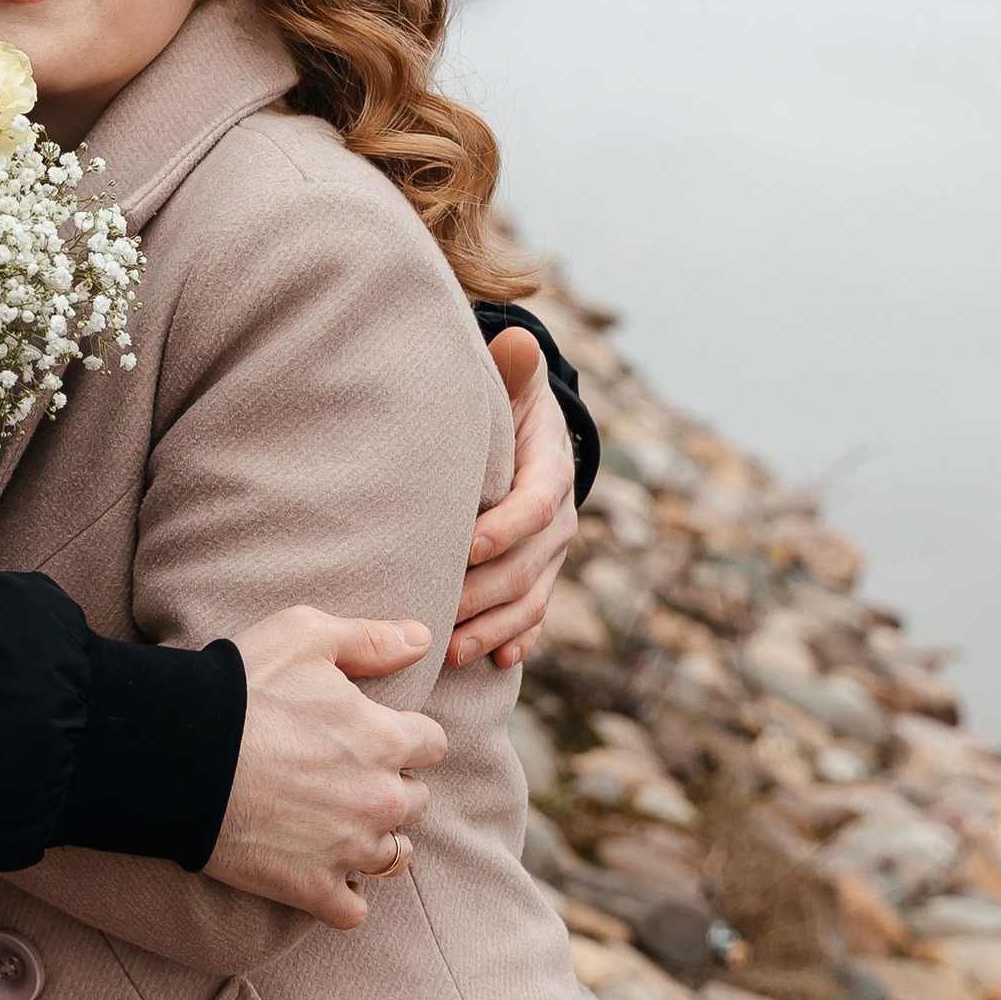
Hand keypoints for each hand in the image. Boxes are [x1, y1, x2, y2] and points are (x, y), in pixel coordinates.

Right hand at [204, 607, 446, 931]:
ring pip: (394, 858)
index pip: (433, 745)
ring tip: (342, 829)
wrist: (179, 755)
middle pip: (418, 803)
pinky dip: (342, 897)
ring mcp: (348, 849)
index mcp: (386, 739)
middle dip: (392, 790)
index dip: (405, 737)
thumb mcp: (306, 635)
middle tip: (349, 780)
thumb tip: (421, 638)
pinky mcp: (310, 888)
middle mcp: (380, 799)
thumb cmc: (239, 689)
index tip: (374, 735)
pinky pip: (352, 910)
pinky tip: (322, 875)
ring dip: (375, 843)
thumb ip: (370, 638)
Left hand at [449, 327, 575, 672]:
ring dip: (493, 627)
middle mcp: (559, 521)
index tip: (468, 546)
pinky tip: (497, 660)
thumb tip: (516, 338)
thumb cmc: (509, 406)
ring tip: (453, 649)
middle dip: (485, 594)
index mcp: (552, 472)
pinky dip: (517, 638)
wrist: (532, 436)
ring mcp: (552, 556)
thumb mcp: (513, 384)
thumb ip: (512, 369)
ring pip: (529, 600)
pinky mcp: (540, 578)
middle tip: (441, 613)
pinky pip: (534, 616)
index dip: (504, 529)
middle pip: (528, 566)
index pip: (535, 507)